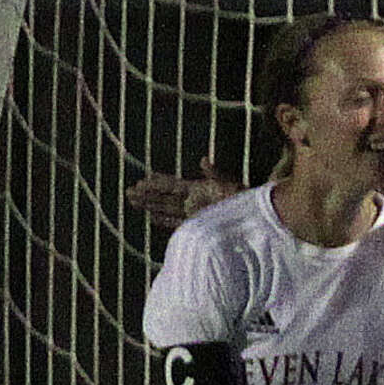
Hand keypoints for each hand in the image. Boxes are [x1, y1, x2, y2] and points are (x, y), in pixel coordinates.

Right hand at [125, 156, 239, 228]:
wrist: (255, 216)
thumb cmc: (244, 199)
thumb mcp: (229, 184)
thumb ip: (214, 174)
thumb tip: (203, 160)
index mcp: (198, 189)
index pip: (171, 186)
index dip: (156, 184)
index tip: (142, 181)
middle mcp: (192, 200)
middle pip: (163, 197)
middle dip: (146, 195)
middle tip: (128, 192)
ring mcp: (193, 212)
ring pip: (165, 209)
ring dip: (149, 206)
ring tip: (133, 202)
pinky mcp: (197, 224)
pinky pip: (175, 223)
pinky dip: (163, 221)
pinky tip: (152, 219)